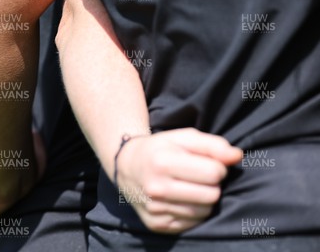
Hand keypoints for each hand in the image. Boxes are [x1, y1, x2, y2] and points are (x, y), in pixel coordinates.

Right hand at [116, 128, 241, 233]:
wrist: (126, 166)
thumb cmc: (160, 149)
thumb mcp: (183, 138)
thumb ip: (212, 145)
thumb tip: (237, 156)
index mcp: (162, 162)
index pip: (214, 173)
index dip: (217, 167)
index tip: (206, 163)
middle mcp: (156, 188)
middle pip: (212, 195)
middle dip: (212, 185)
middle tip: (199, 177)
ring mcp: (155, 209)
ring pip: (204, 212)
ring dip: (204, 200)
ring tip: (190, 187)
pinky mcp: (156, 224)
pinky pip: (192, 223)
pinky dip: (193, 212)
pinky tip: (181, 199)